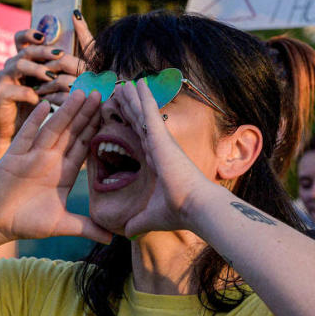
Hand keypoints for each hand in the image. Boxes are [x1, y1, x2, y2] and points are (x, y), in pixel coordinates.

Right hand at [0, 32, 86, 141]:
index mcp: (21, 59)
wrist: (14, 126)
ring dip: (37, 69)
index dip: (30, 34)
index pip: (21, 39)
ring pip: (19, 65)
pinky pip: (15, 89)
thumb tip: (76, 63)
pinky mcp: (1, 93)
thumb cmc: (33, 103)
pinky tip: (41, 100)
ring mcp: (4, 78)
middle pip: (26, 50)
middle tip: (60, 55)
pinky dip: (29, 93)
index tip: (44, 36)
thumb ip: (54, 71)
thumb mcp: (44, 85)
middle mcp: (11, 65)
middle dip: (43, 51)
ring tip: (51, 76)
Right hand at [0, 90, 110, 243]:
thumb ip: (87, 227)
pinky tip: (44, 105)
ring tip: (79, 94)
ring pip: (53, 129)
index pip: (84, 147)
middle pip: (72, 132)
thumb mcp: (62, 225)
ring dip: (66, 112)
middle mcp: (51, 160)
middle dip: (86, 114)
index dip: (96, 130)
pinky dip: (34, 121)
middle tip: (101, 93)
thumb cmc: (28, 223)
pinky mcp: (14, 157)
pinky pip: (26, 135)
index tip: (111, 114)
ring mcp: (32, 156)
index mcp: (65, 173)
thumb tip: (112, 238)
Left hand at [110, 79, 220, 236]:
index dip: (131, 127)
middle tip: (121, 92)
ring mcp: (160, 140)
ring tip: (123, 83)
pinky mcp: (161, 137)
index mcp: (157, 162)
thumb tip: (127, 233)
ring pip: (143, 113)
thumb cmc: (177, 212)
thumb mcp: (149, 217)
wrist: (193, 207)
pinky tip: (137, 82)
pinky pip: (149, 112)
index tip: (123, 117)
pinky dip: (143, 96)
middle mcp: (159, 147)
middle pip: (139, 122)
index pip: (139, 139)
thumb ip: (137, 222)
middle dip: (130, 108)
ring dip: (133, 98)